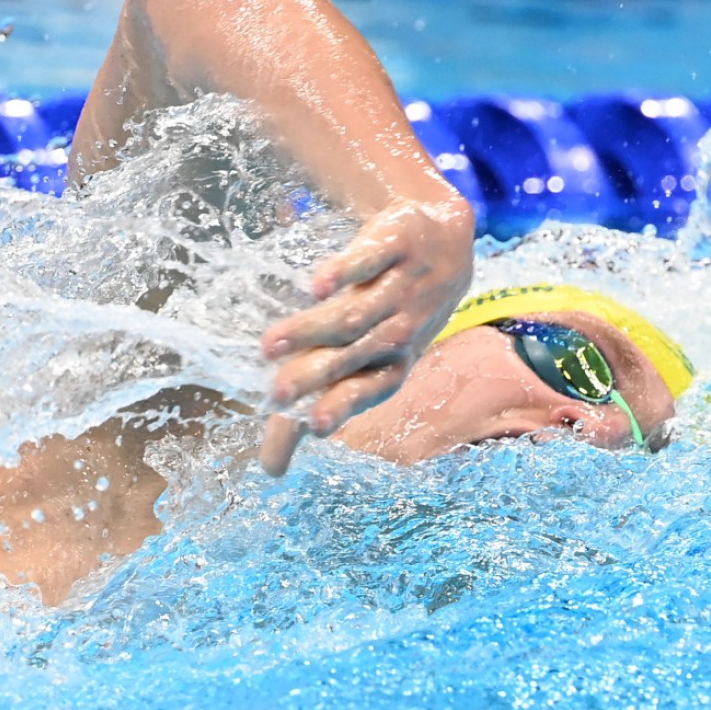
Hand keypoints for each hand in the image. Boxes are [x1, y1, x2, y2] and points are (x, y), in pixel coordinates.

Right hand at [258, 194, 474, 474]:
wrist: (440, 237)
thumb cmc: (388, 315)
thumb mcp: (359, 364)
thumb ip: (314, 409)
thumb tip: (271, 471)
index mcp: (394, 363)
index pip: (368, 391)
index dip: (341, 408)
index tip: (313, 428)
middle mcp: (401, 328)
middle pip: (355, 354)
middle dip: (317, 376)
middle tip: (276, 393)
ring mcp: (400, 286)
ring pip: (355, 314)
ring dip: (313, 330)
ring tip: (270, 344)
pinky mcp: (394, 244)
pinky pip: (370, 261)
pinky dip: (345, 273)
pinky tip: (317, 285)